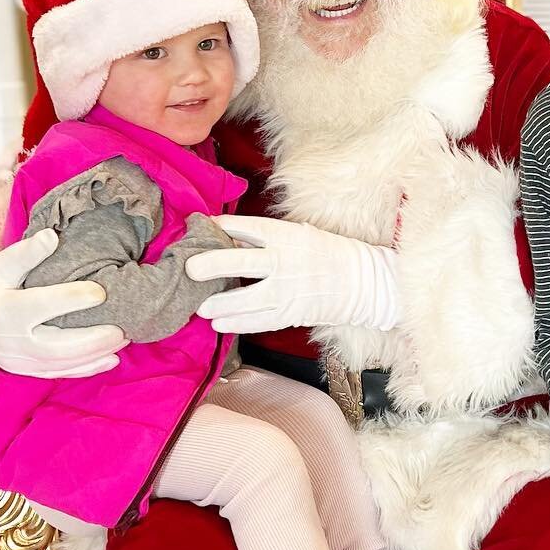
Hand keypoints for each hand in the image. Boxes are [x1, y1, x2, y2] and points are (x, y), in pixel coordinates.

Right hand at [0, 229, 125, 377]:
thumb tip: (52, 236)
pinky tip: (111, 360)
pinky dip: (85, 369)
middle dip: (93, 339)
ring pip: (61, 364)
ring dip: (95, 355)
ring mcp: (17, 360)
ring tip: (123, 339)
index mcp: (3, 309)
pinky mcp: (25, 370)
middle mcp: (11, 340)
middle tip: (123, 327)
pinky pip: (58, 373)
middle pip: (57, 346)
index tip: (101, 291)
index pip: (42, 306)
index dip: (72, 299)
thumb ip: (24, 253)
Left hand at [185, 215, 398, 333]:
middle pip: (241, 263)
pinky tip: (219, 323)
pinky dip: (237, 323)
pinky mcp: (290, 314)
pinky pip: (258, 321)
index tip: (201, 226)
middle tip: (190, 270)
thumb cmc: (324, 254)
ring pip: (246, 299)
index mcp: (286, 236)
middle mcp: (285, 262)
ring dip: (219, 304)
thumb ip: (262, 237)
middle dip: (212, 265)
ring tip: (200, 307)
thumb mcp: (297, 234)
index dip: (222, 227)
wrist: (359, 283)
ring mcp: (287, 291)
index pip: (247, 228)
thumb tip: (225, 236)